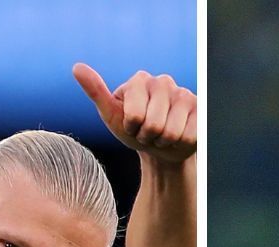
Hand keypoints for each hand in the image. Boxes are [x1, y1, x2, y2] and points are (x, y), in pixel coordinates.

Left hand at [73, 63, 196, 163]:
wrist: (159, 148)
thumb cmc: (132, 130)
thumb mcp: (111, 115)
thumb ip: (95, 91)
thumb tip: (76, 67)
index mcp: (139, 80)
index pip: (134, 115)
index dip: (131, 128)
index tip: (131, 125)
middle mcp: (163, 81)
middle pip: (154, 124)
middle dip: (148, 136)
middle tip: (147, 132)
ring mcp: (184, 94)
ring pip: (172, 131)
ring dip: (163, 141)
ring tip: (161, 134)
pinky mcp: (201, 109)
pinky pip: (189, 135)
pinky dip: (181, 142)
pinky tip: (178, 135)